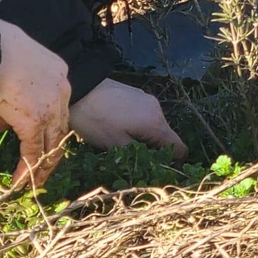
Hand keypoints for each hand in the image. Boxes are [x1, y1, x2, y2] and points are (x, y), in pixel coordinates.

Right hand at [0, 16, 70, 187]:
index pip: (58, 107)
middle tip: (40, 168)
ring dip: (41, 166)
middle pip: (60, 130)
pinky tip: (18, 182)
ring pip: (51, 146)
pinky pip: (32, 154)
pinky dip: (26, 171)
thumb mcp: (14, 65)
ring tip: (32, 181)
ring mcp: (50, 110)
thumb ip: (15, 91)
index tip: (38, 139)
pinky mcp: (34, 124)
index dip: (48, 125)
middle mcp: (61, 92)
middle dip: (50, 152)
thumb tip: (3, 121)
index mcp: (59, 73)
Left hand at [69, 79, 186, 159]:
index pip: (179, 148)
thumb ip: (139, 157)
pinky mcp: (135, 93)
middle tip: (131, 158)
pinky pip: (143, 115)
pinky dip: (137, 125)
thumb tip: (153, 166)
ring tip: (120, 142)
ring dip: (143, 138)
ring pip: (153, 126)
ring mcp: (146, 98)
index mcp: (156, 123)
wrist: (78, 87)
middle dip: (153, 151)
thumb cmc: (96, 120)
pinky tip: (117, 127)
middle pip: (165, 137)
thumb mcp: (116, 146)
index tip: (154, 170)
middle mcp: (156, 108)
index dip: (172, 163)